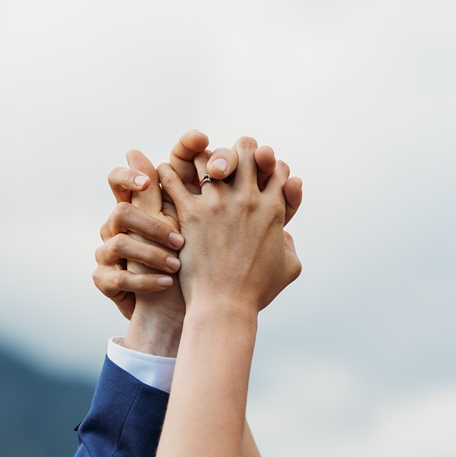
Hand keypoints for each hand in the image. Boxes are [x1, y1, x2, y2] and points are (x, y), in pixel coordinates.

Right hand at [93, 130, 207, 319]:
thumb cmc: (184, 258)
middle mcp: (113, 226)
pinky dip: (145, 281)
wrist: (175, 308)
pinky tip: (167, 283)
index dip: (130, 176)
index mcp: (132, 206)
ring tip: (177, 264)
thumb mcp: (186, 219)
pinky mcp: (103, 281)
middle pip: (121, 211)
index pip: (117, 179)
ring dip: (152, 253)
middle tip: (180, 238)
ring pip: (120, 244)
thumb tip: (196, 136)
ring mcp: (105, 254)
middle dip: (152, 224)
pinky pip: (118, 278)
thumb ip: (183, 183)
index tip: (151, 181)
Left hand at [158, 137, 301, 315]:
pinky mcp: (190, 215)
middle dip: (237, 151)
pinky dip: (168, 173)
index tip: (255, 173)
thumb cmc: (256, 292)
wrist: (225, 307)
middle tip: (225, 162)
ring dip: (201, 158)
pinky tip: (165, 175)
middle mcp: (248, 200)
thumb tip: (285, 234)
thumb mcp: (289, 268)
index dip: (267, 165)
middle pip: (246, 150)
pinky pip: (174, 180)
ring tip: (192, 164)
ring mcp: (218, 205)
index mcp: (273, 209)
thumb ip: (290, 245)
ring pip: (209, 158)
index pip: (276, 167)